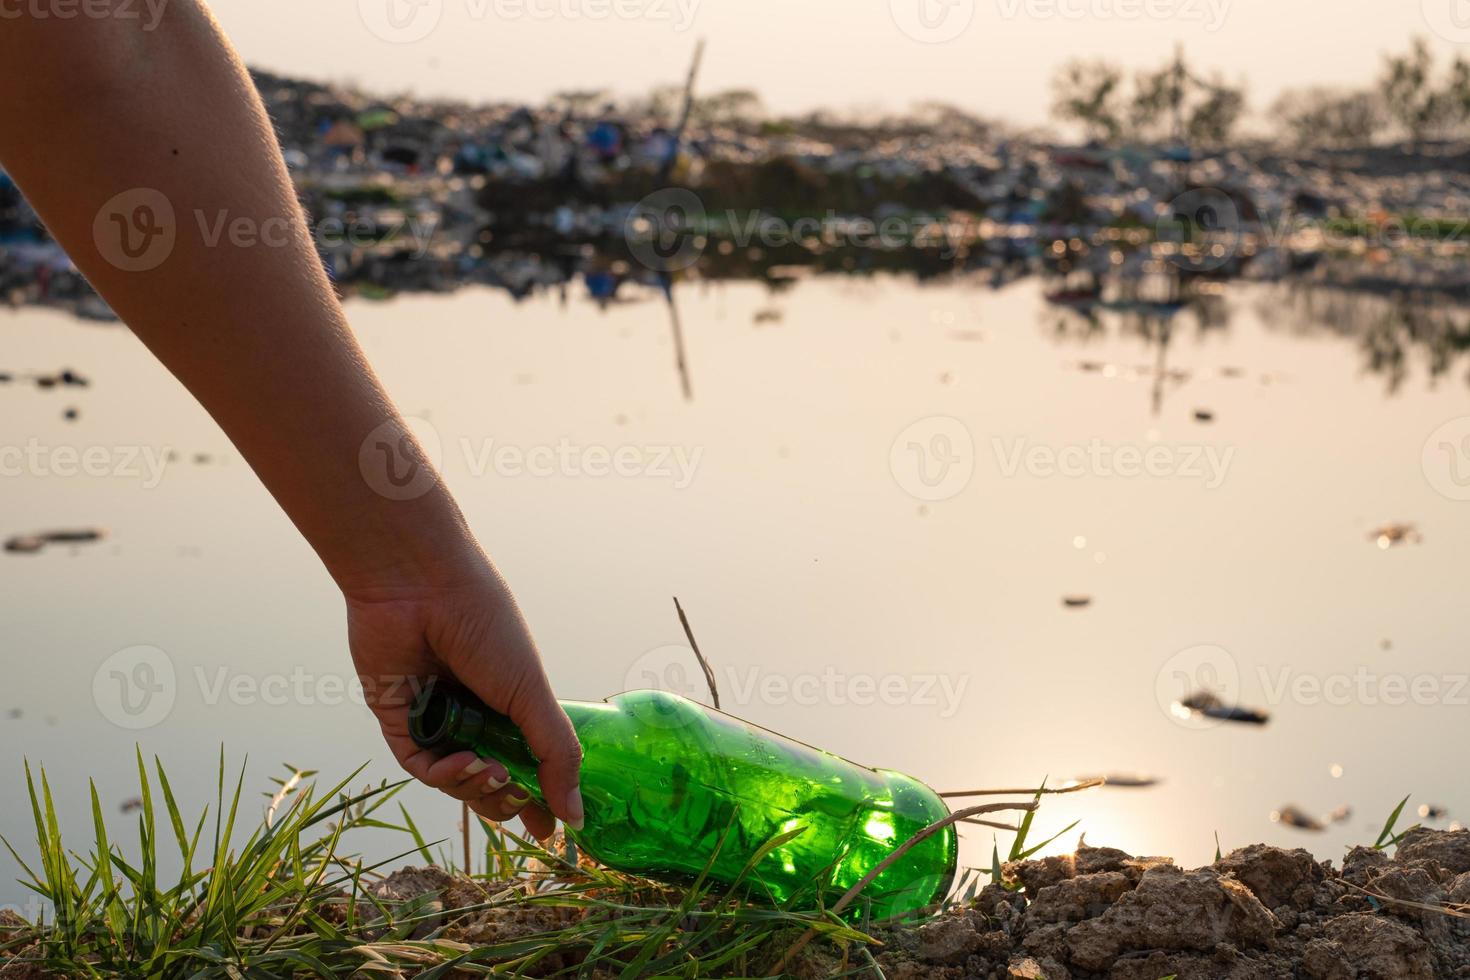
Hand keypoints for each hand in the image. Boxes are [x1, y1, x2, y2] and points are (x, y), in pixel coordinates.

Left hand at [344, 554, 582, 839]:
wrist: (420, 588)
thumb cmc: (485, 627)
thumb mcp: (531, 693)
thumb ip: (555, 754)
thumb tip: (576, 816)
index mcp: (511, 701)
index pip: (528, 763)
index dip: (539, 800)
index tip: (552, 832)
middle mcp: (474, 713)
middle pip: (491, 781)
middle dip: (507, 800)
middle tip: (519, 801)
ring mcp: (436, 719)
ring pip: (455, 780)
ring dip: (476, 787)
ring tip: (492, 772)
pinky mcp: (398, 721)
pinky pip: (420, 766)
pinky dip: (442, 775)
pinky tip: (460, 763)